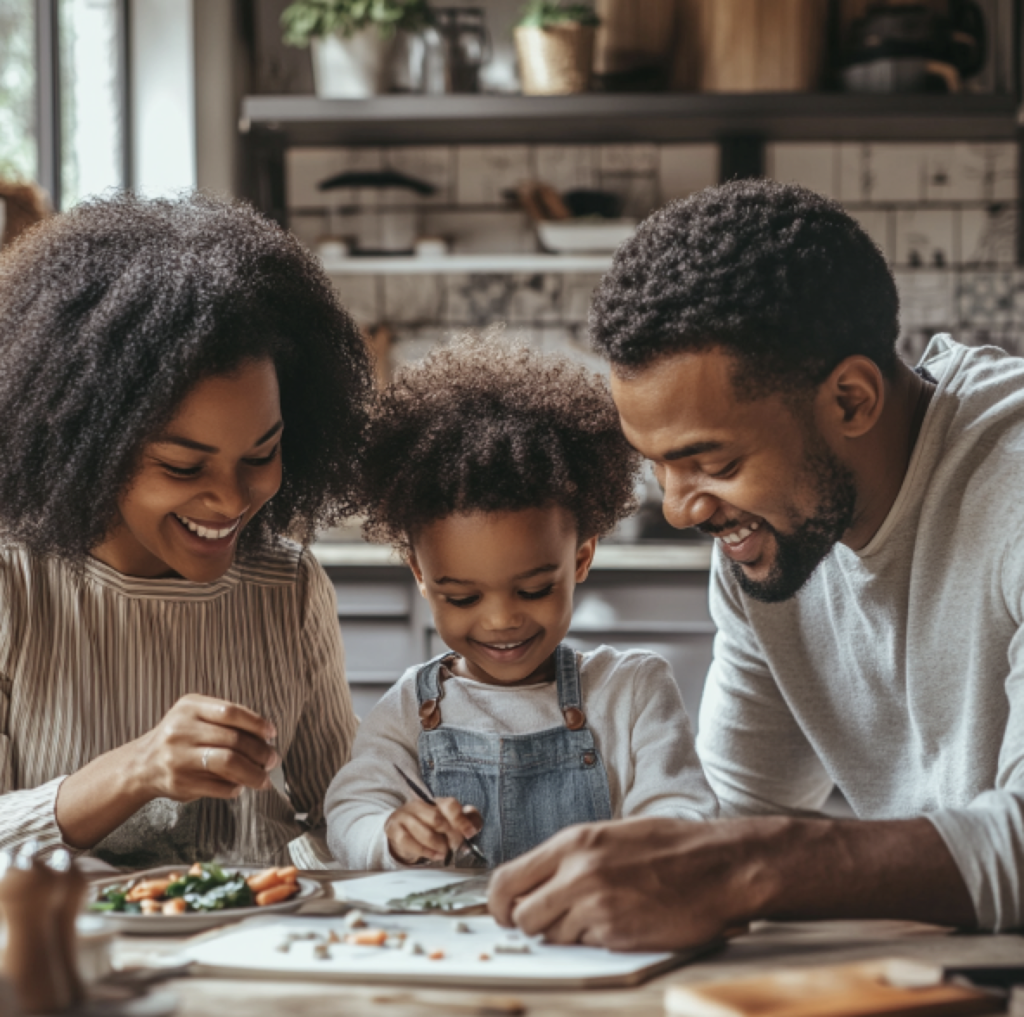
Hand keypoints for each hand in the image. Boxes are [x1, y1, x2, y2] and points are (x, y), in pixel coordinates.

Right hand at [129, 694, 278, 803]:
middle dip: (260, 752)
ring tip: (264, 778)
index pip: (230, 712)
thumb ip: (225, 721)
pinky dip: (234, 788)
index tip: (271, 734)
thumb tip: (265, 739)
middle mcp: (181, 730)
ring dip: (253, 773)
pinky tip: (240, 787)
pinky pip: (217, 786)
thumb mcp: (195, 716)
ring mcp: (179, 757)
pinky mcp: (180, 782)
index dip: (256, 723)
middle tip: (273, 760)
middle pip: (233, 740)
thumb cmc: (179, 737)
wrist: (142, 764)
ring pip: (228, 763)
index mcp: (189, 708)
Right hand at [385, 797, 482, 864]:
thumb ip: (466, 821)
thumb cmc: (430, 827)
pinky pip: (408, 841)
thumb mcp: (449, 822)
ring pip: (424, 831)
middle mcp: (419, 805)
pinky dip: (423, 851)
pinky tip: (432, 856)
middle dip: (450, 837)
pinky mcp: (394, 829)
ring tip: (444, 853)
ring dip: (437, 846)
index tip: (470, 833)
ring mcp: (404, 816)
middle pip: (437, 819)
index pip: (449, 805)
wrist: (401, 832)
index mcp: (435, 802)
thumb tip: (473, 827)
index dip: (461, 820)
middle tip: (456, 847)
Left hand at [488, 817, 760, 950]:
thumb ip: (570, 858)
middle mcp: (578, 873)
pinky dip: (594, 940)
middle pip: (522, 915)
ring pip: (552, 936)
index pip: (506, 879)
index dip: (498, 902)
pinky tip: (620, 920)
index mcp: (573, 843)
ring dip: (565, 933)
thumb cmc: (669, 847)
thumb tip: (536, 883)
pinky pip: (585, 946)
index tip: (504, 911)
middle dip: (530, 923)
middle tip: (548, 920)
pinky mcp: (617, 934)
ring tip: (597, 914)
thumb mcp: (609, 836)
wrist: (719, 866)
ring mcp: (597, 906)